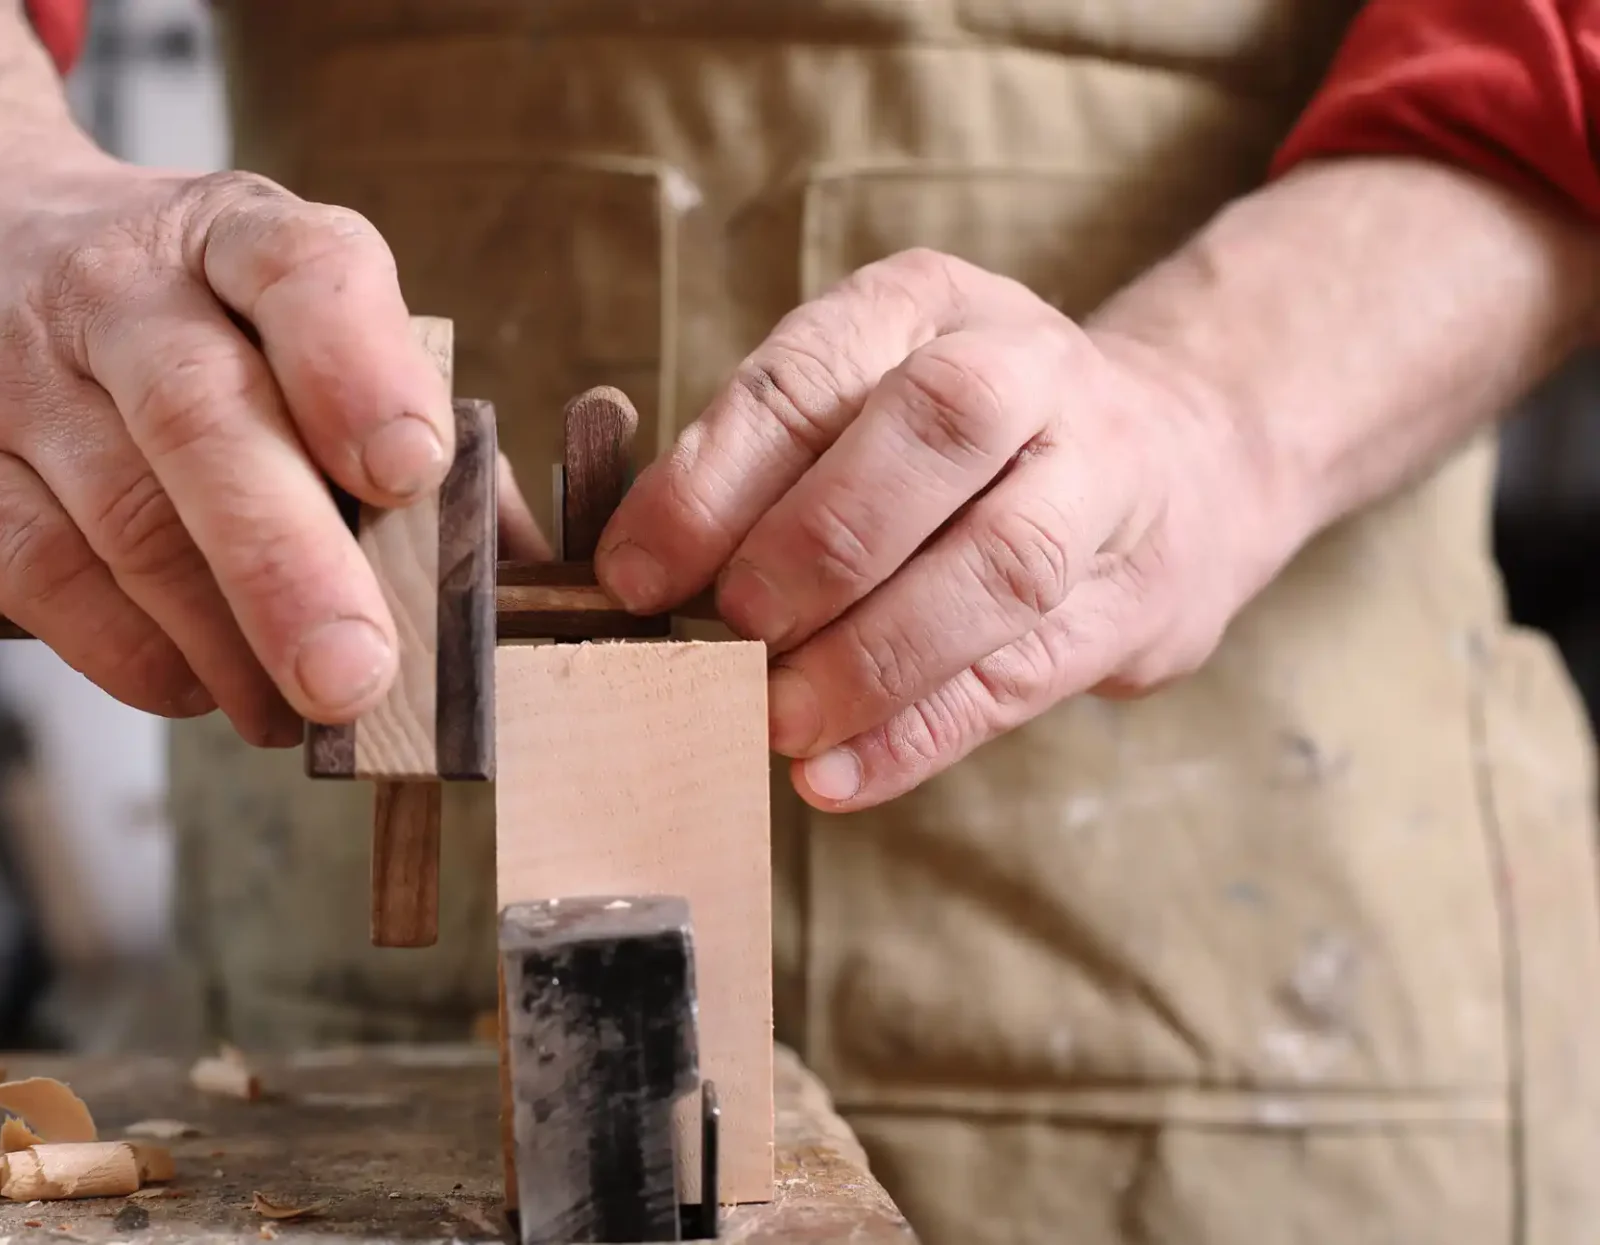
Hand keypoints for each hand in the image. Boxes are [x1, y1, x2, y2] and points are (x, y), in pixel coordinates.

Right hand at [0, 148, 542, 745]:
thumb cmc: (170, 307)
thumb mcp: (276, 307)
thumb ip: (389, 415)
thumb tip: (511, 571)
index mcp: (234, 233)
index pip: (303, 271)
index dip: (361, 370)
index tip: (412, 469)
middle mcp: (117, 285)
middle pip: (204, 418)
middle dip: (291, 563)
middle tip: (356, 673)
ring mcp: (10, 369)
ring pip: (126, 519)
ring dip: (226, 640)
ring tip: (297, 712)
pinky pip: (39, 575)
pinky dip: (132, 652)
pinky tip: (196, 686)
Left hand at [594, 249, 1289, 810]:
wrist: (1182, 459)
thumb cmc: (959, 445)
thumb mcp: (863, 404)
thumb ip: (763, 473)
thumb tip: (637, 580)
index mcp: (926, 304)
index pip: (813, 372)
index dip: (713, 479)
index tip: (634, 575)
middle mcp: (1028, 368)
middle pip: (935, 430)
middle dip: (816, 542)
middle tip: (732, 630)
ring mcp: (1105, 479)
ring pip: (1001, 560)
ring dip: (874, 655)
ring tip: (779, 720)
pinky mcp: (1140, 598)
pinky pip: (1028, 673)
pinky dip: (921, 734)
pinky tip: (837, 776)